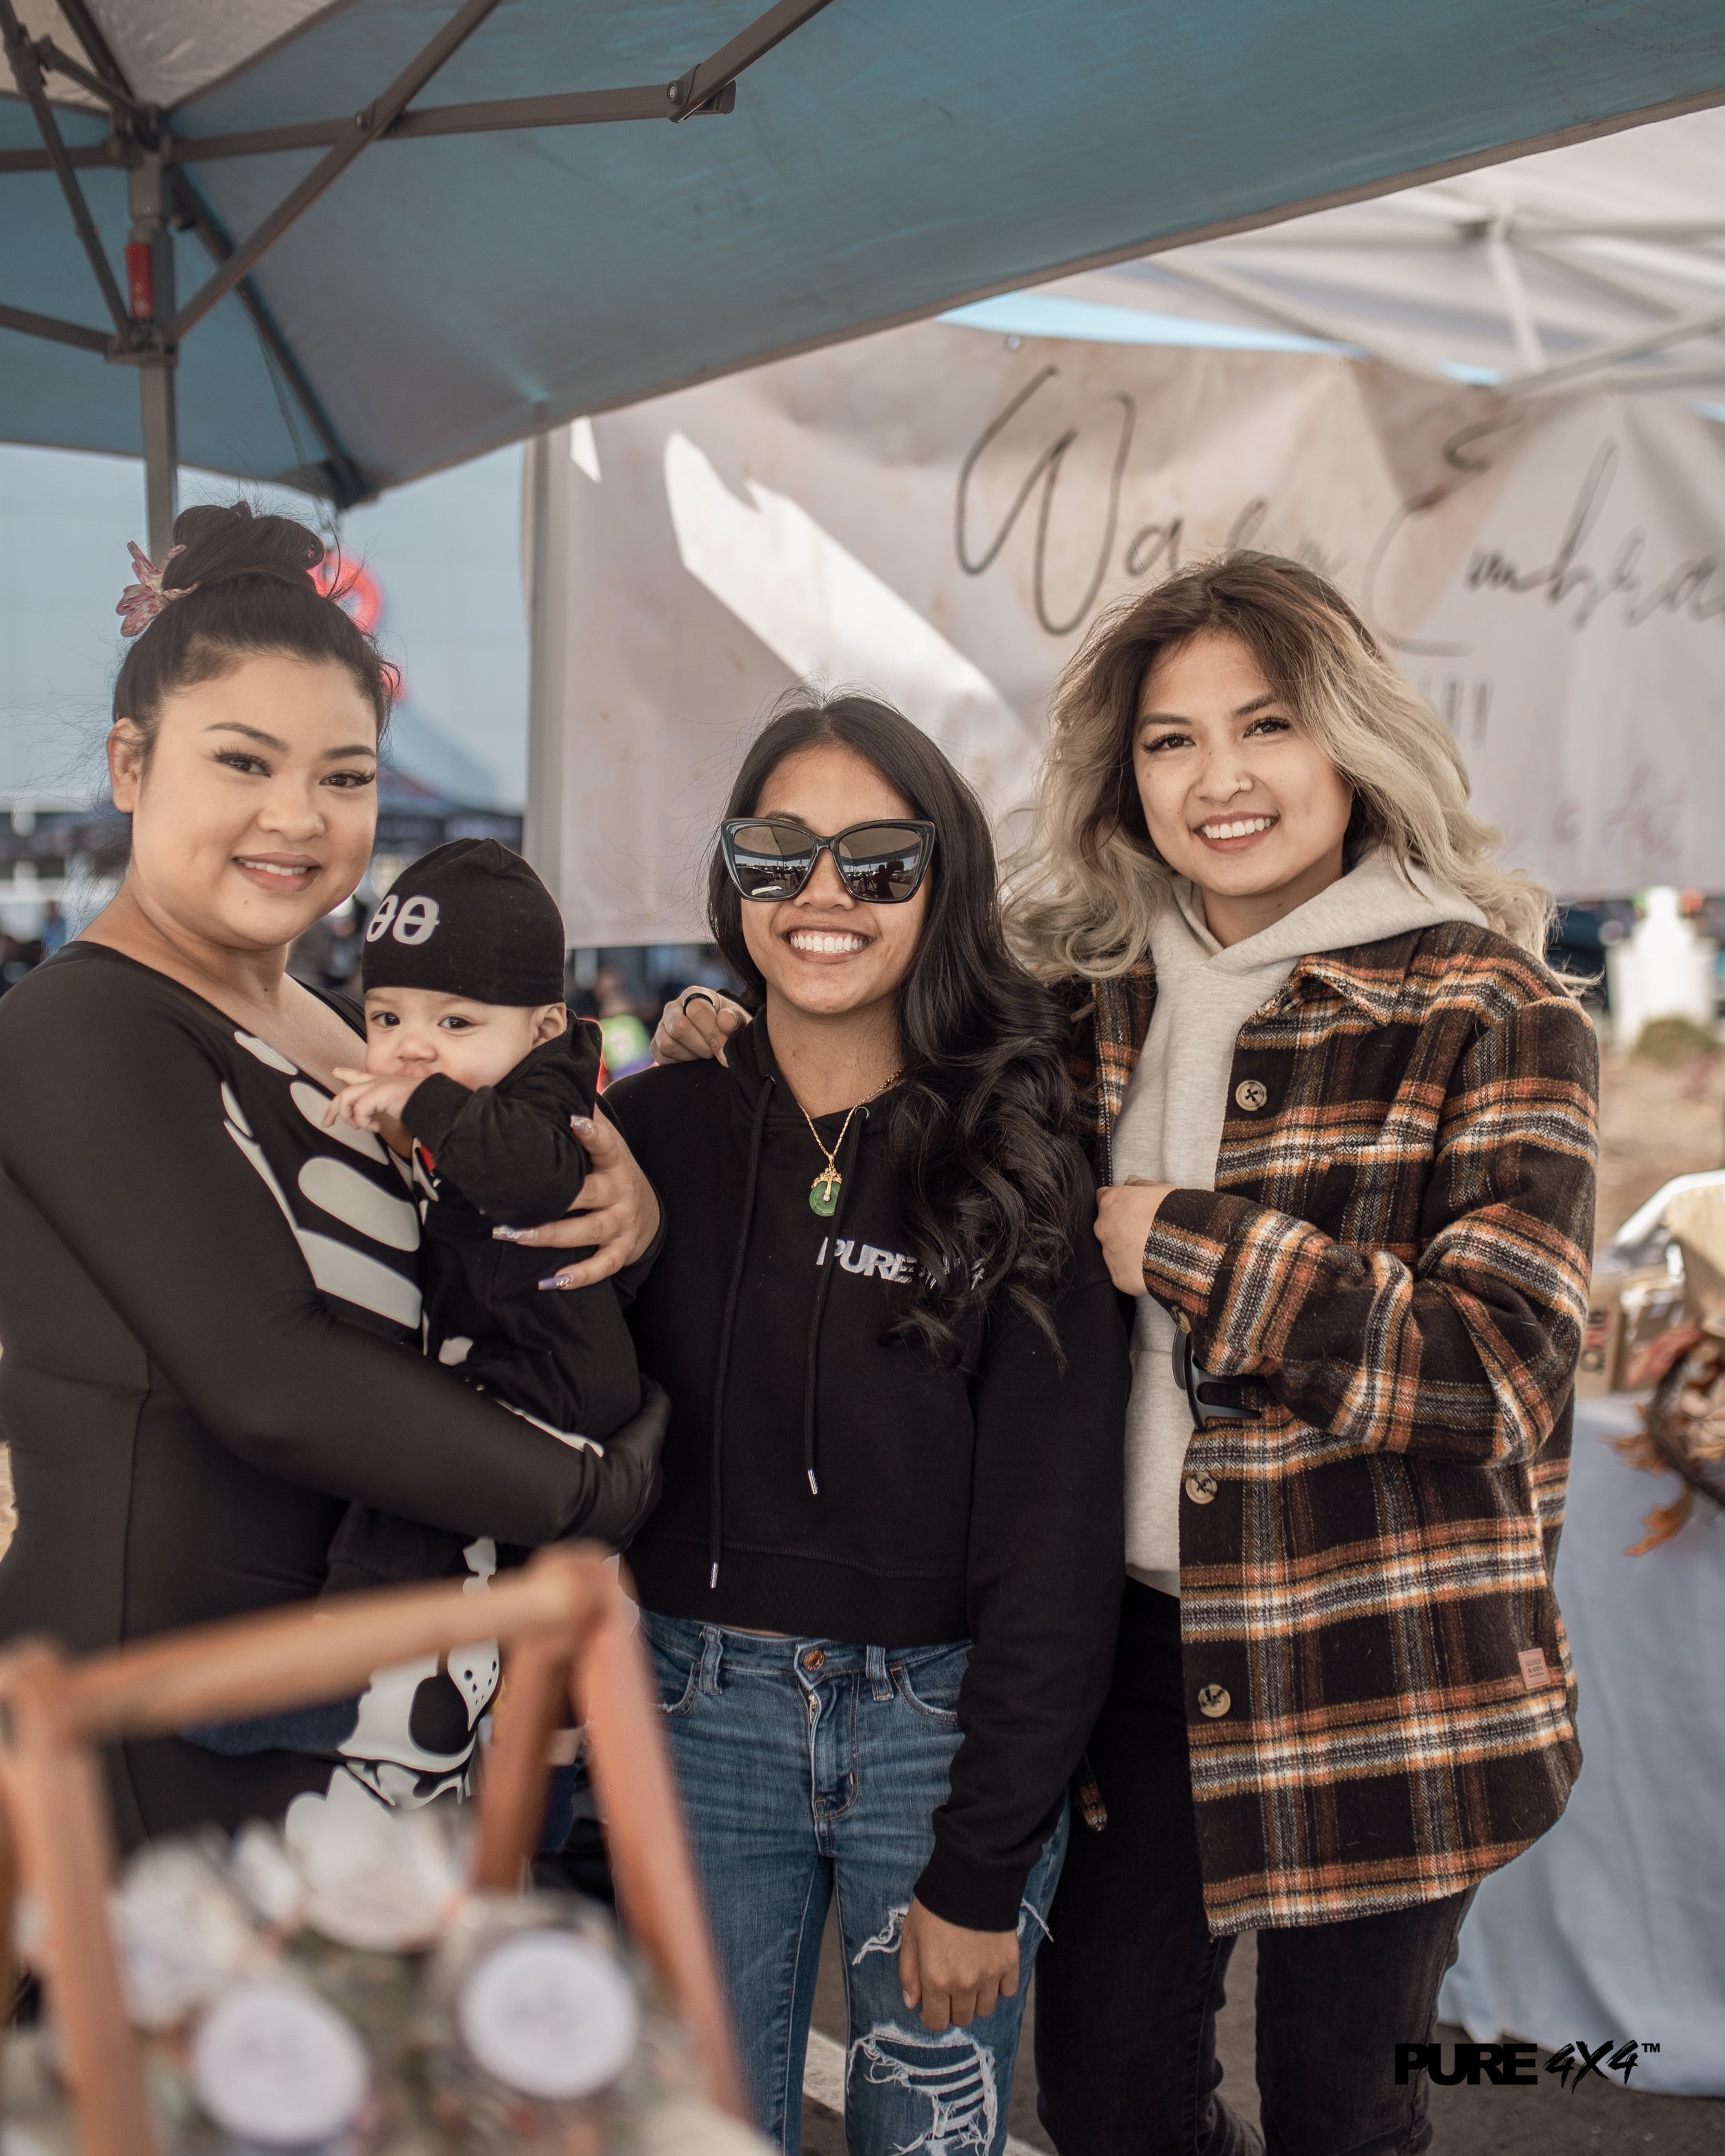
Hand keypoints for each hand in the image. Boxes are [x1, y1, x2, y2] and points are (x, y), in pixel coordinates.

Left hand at [328, 1066, 421, 1135]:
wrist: (433, 1102)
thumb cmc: (421, 1105)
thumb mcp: (398, 1105)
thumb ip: (386, 1108)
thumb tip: (378, 1121)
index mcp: (382, 1083)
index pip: (360, 1075)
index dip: (346, 1073)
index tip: (336, 1072)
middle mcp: (377, 1081)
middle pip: (345, 1091)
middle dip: (333, 1108)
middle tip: (327, 1122)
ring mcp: (376, 1086)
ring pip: (346, 1097)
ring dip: (348, 1116)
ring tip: (358, 1127)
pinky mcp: (377, 1093)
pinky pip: (359, 1110)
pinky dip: (364, 1122)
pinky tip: (376, 1127)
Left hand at [498, 1110, 661, 1290]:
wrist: (648, 1211)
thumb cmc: (610, 1172)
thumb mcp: (606, 1145)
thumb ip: (583, 1120)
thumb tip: (550, 1082)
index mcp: (614, 1162)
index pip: (606, 1144)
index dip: (592, 1133)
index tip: (574, 1121)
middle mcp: (620, 1192)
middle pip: (589, 1195)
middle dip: (552, 1201)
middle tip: (511, 1202)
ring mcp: (622, 1224)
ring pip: (587, 1232)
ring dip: (549, 1236)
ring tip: (513, 1235)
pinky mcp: (621, 1251)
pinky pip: (601, 1267)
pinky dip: (578, 1277)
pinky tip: (549, 1282)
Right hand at [652, 987, 747, 1066]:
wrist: (719, 1040)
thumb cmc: (729, 1028)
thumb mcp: (738, 1021)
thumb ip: (735, 1019)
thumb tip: (725, 1020)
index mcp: (694, 995)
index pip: (697, 1010)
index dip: (713, 1033)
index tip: (725, 1051)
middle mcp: (673, 1007)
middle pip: (679, 1028)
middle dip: (701, 1046)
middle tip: (715, 1053)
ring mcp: (661, 1026)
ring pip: (667, 1044)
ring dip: (691, 1056)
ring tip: (705, 1055)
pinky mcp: (655, 1045)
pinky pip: (662, 1056)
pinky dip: (680, 1063)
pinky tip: (694, 1060)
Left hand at [897, 1898, 1018, 2031]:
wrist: (970, 1878)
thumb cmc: (934, 1906)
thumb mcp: (910, 1936)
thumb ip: (909, 1973)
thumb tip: (913, 2004)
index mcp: (936, 1980)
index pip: (936, 2022)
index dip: (932, 2016)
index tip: (932, 2004)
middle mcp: (964, 1984)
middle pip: (963, 2019)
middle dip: (953, 2007)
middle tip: (951, 1986)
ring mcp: (989, 1975)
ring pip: (985, 2009)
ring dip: (976, 1999)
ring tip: (971, 1976)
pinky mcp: (1009, 1963)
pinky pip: (1007, 1991)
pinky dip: (999, 1986)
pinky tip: (989, 1968)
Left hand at [1094, 1178, 1176, 1295]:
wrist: (1186, 1246)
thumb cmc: (1173, 1213)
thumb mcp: (1160, 1190)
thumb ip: (1140, 1185)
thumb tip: (1130, 1182)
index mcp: (1111, 1202)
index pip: (1103, 1198)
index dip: (1117, 1203)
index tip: (1128, 1208)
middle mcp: (1103, 1227)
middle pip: (1105, 1226)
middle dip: (1119, 1228)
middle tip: (1142, 1232)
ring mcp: (1108, 1253)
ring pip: (1112, 1250)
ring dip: (1125, 1250)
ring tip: (1148, 1252)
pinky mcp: (1117, 1276)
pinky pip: (1121, 1272)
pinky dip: (1132, 1270)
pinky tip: (1149, 1267)